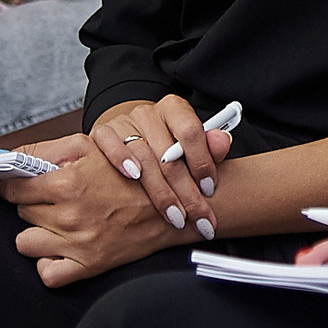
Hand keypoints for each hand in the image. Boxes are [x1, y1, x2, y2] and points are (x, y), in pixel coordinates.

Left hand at [0, 133, 196, 286]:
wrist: (170, 203)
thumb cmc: (131, 172)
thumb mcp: (91, 145)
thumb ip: (46, 149)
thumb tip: (9, 156)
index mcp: (66, 183)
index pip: (12, 188)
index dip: (16, 183)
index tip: (22, 184)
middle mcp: (68, 216)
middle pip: (21, 212)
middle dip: (34, 203)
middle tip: (55, 198)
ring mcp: (77, 244)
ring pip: (26, 242)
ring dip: (38, 232)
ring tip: (58, 222)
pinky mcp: (88, 265)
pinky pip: (47, 274)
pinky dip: (49, 263)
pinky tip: (60, 248)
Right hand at [81, 96, 233, 238]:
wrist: (132, 143)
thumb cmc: (168, 149)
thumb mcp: (192, 147)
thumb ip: (210, 146)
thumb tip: (224, 142)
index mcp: (175, 109)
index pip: (191, 131)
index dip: (202, 163)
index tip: (209, 189)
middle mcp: (148, 113)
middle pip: (169, 153)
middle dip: (187, 192)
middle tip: (199, 218)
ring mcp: (124, 122)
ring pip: (143, 155)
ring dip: (161, 192)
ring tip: (175, 216)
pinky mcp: (103, 132)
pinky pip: (108, 142)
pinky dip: (120, 158)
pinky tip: (133, 177)